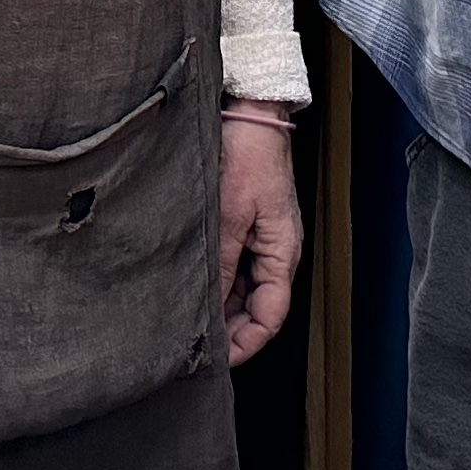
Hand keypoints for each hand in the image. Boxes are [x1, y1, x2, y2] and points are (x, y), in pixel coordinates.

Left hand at [217, 112, 302, 367]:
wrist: (253, 110)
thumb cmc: (249, 154)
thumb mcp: (228, 215)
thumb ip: (222, 265)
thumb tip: (210, 310)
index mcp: (282, 252)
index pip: (270, 316)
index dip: (245, 343)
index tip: (215, 359)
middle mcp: (277, 250)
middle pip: (258, 307)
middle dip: (231, 329)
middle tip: (194, 343)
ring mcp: (264, 236)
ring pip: (245, 288)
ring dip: (222, 304)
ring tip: (188, 317)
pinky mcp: (249, 223)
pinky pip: (237, 264)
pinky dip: (219, 279)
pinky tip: (194, 283)